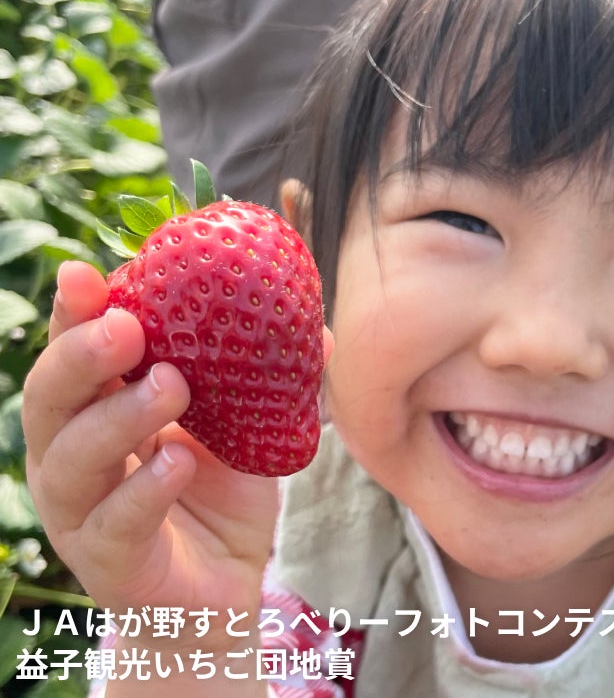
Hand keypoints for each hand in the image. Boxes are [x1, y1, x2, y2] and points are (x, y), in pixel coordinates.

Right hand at [23, 260, 328, 614]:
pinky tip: (176, 461)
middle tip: (127, 328)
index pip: (72, 352)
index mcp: (97, 410)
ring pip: (72, 459)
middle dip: (80, 356)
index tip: (85, 272)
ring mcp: (82, 512)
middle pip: (49, 400)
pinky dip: (143, 488)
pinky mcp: (109, 562)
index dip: (73, 313)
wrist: (224, 590)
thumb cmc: (220, 494)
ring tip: (172, 386)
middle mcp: (72, 456)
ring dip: (118, 415)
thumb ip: (268, 374)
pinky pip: (113, 523)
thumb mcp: (247, 423)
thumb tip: (314, 326)